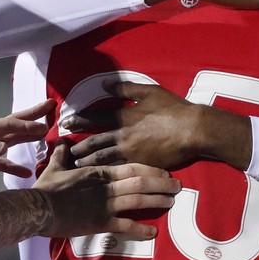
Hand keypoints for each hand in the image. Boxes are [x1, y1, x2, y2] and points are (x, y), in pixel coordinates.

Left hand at [0, 100, 52, 177]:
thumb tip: (4, 148)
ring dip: (28, 138)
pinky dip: (14, 168)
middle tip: (51, 106)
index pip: (9, 124)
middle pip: (14, 124)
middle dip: (32, 116)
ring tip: (45, 135)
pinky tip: (27, 173)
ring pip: (12, 141)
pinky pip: (2, 164)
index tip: (43, 125)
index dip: (26, 124)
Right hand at [31, 143, 179, 239]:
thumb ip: (62, 154)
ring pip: (138, 200)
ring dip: (157, 201)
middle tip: (177, 186)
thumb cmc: (46, 188)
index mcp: (99, 172)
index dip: (151, 169)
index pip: (132, 167)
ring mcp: (105, 205)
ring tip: (171, 202)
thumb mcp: (55, 166)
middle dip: (162, 183)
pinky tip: (153, 232)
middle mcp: (107, 187)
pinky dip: (140, 229)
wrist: (37, 209)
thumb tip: (62, 141)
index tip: (165, 171)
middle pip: (141, 182)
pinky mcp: (100, 223)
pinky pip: (125, 226)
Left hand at [68, 81, 216, 169]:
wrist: (192, 130)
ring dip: (88, 161)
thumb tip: (104, 83)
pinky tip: (99, 175)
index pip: (96, 118)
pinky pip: (119, 169)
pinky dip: (107, 172)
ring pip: (103, 158)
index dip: (79, 120)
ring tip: (77, 165)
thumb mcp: (149, 92)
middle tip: (65, 150)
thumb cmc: (173, 108)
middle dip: (79, 145)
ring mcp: (131, 151)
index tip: (65, 122)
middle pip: (95, 141)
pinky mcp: (141, 164)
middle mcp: (124, 134)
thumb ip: (125, 88)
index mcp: (124, 115)